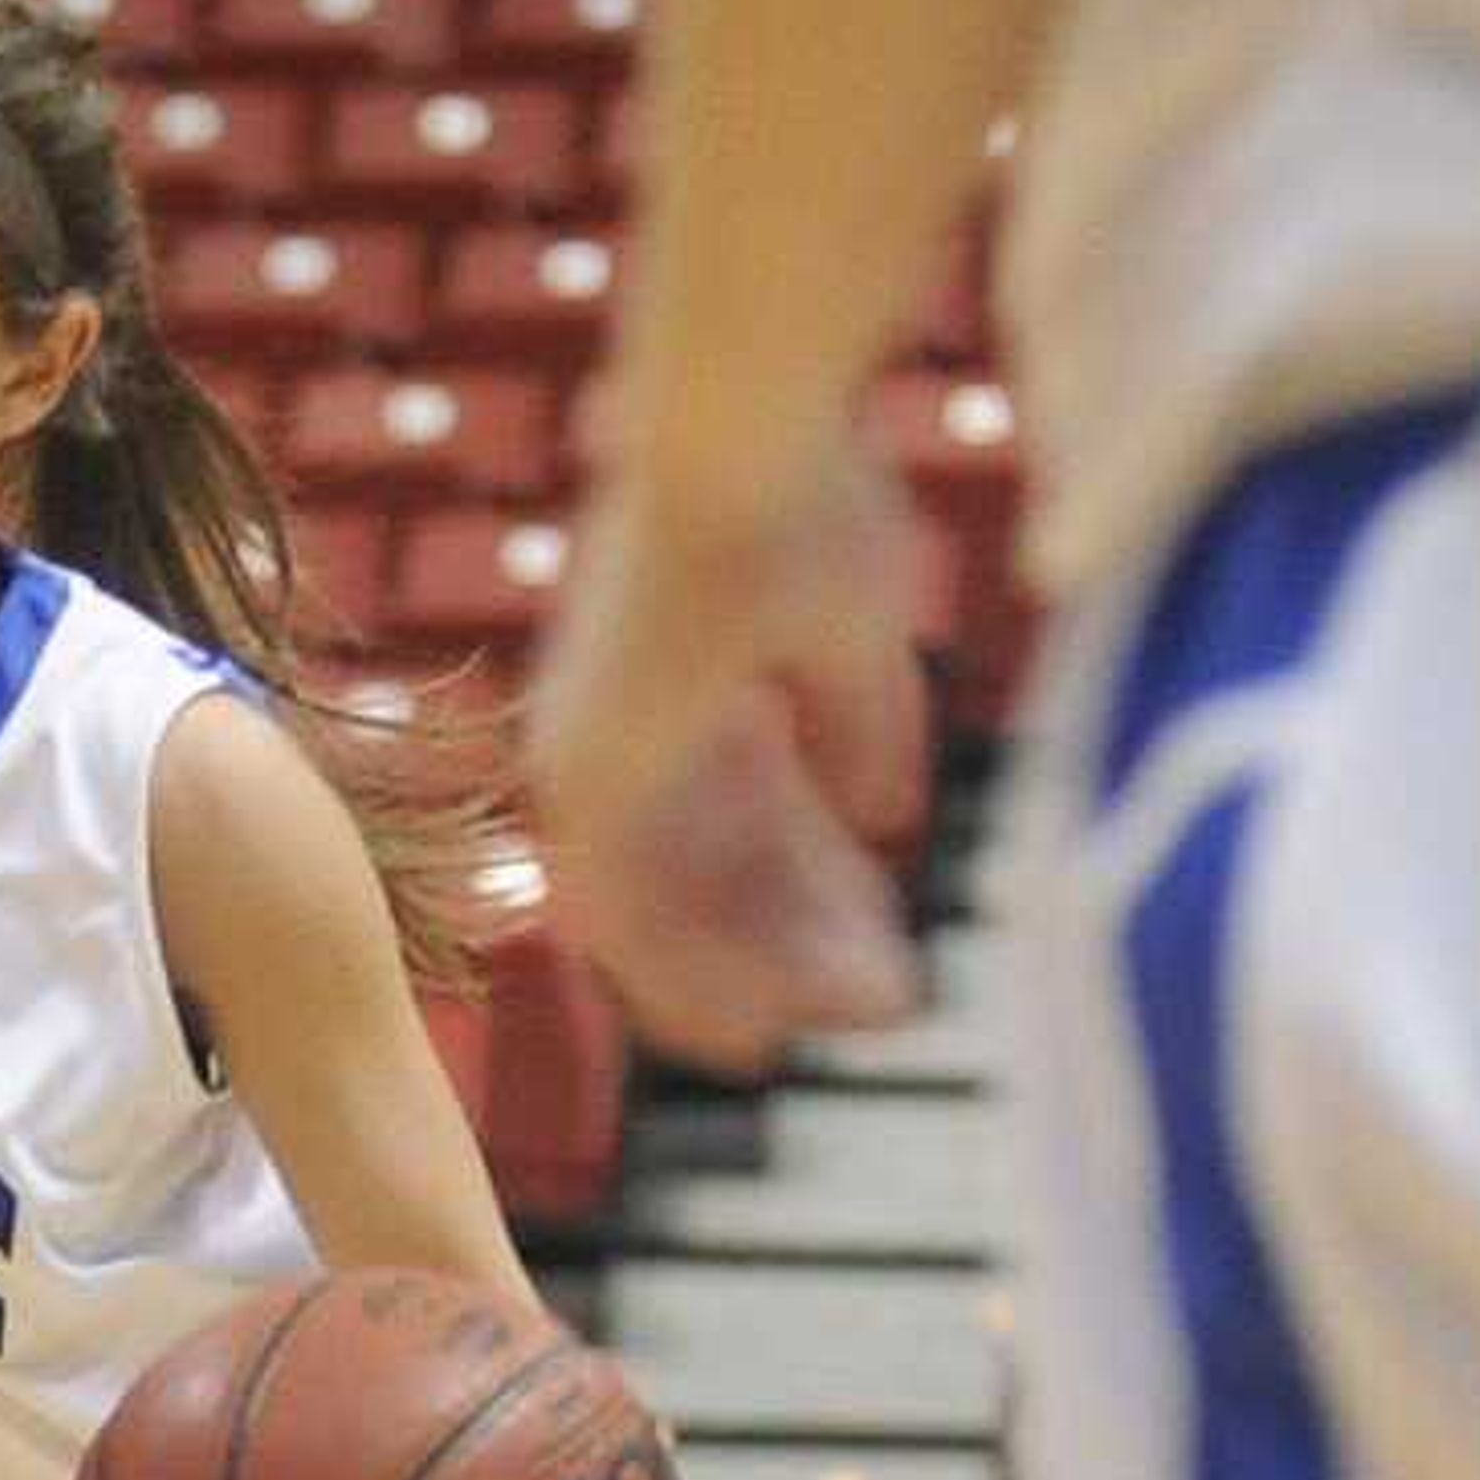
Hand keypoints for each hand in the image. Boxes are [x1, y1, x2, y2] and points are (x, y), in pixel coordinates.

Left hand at [523, 434, 931, 1072]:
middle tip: (893, 999)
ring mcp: (593, 761)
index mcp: (675, 691)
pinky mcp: (585, 779)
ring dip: (768, 972)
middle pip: (719, 878)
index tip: (889, 939)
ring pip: (676, 914)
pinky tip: (760, 1030)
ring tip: (860, 1017)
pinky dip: (691, 978)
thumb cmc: (799, 502)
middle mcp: (622, 736)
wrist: (744, 449)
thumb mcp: (849, 637)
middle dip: (809, 942)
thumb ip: (856, 731)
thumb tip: (879, 822)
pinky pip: (628, 921)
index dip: (822, 888)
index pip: (750, 822)